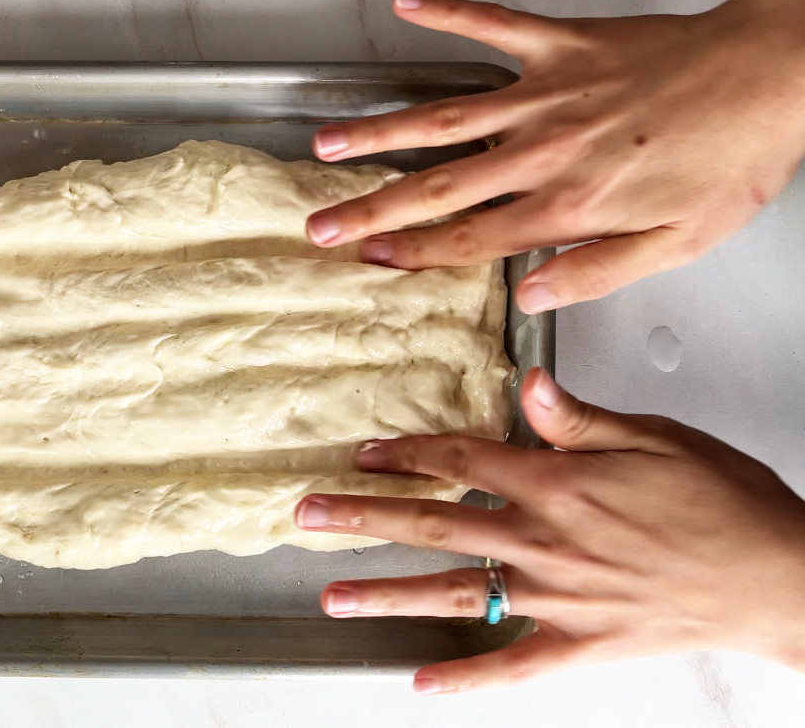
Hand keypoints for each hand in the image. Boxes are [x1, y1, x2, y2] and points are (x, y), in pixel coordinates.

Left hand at [294, 368, 804, 692]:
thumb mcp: (651, 437)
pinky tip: (419, 682)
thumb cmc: (720, 503)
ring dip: (386, 593)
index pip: (459, 461)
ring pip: (452, 592)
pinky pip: (509, 667)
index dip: (405, 453)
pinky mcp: (577, 644)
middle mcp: (541, 541)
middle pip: (433, 523)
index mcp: (555, 484)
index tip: (363, 453)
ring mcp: (554, 598)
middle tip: (308, 514)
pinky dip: (464, 678)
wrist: (774, 577)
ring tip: (332, 595)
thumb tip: (525, 384)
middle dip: (363, 517)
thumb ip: (577, 418)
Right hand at [306, 0, 804, 312]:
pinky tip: (407, 3)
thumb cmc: (733, 157)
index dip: (413, 253)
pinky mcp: (563, 46)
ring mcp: (547, 95)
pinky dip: (450, 11)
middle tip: (318, 224)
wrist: (775, 74)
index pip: (471, 240)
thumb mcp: (678, 243)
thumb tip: (532, 297)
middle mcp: (543, 152)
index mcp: (569, 206)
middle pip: (437, 189)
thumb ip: (598, 272)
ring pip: (443, 118)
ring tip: (327, 141)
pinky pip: (495, 25)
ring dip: (379, 131)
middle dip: (369, 210)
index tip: (368, 261)